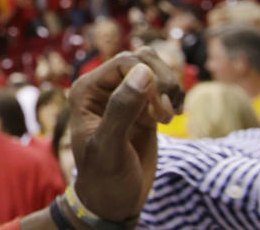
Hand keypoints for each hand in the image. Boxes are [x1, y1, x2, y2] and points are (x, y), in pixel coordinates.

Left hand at [68, 48, 183, 222]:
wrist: (113, 200)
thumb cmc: (103, 176)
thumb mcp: (109, 146)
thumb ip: (122, 108)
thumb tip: (143, 72)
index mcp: (86, 89)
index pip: (124, 62)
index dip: (147, 79)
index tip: (157, 111)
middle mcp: (102, 87)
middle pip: (142, 59)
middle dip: (162, 82)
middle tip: (165, 114)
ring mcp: (123, 95)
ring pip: (153, 67)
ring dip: (170, 87)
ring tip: (168, 116)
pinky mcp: (142, 106)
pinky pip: (162, 85)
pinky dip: (173, 96)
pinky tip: (170, 117)